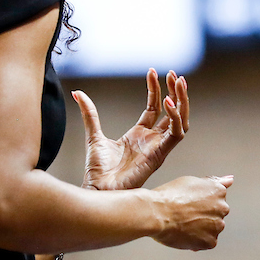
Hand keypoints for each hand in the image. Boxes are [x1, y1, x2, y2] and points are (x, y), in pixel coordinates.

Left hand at [74, 69, 188, 190]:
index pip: (154, 107)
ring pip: (180, 120)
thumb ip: (90, 113)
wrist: (98, 188)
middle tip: (175, 74)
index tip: (152, 71)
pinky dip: (175, 118)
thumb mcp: (94, 134)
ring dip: (182, 101)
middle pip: (172, 111)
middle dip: (175, 92)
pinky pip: (177, 134)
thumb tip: (78, 93)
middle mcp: (152, 140)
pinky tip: (168, 103)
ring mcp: (158, 147)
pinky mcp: (161, 155)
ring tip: (178, 83)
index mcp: (139, 135)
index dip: (155, 89)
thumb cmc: (98, 170)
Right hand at [151, 175, 232, 250]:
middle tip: (184, 215)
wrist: (156, 213)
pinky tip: (184, 235)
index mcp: (219, 191)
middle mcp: (223, 207)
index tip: (189, 204)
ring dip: (201, 229)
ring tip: (182, 225)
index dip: (200, 203)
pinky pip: (207, 243)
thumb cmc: (169, 196)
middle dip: (203, 216)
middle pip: (215, 214)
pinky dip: (197, 242)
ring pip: (211, 229)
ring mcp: (217, 225)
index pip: (216, 199)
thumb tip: (230, 180)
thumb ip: (214, 182)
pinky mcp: (210, 241)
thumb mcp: (192, 181)